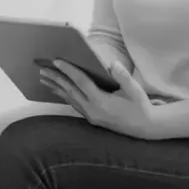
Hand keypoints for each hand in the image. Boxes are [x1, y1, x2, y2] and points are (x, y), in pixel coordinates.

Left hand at [39, 59, 156, 139]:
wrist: (145, 127)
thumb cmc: (141, 106)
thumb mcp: (135, 90)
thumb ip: (123, 77)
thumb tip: (112, 63)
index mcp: (102, 102)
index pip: (81, 83)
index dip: (68, 70)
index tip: (57, 61)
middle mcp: (93, 110)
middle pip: (70, 91)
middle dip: (55, 78)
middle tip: (42, 68)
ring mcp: (91, 116)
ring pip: (69, 99)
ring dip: (56, 87)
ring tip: (43, 78)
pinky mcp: (92, 118)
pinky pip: (74, 104)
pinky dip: (64, 95)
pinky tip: (58, 90)